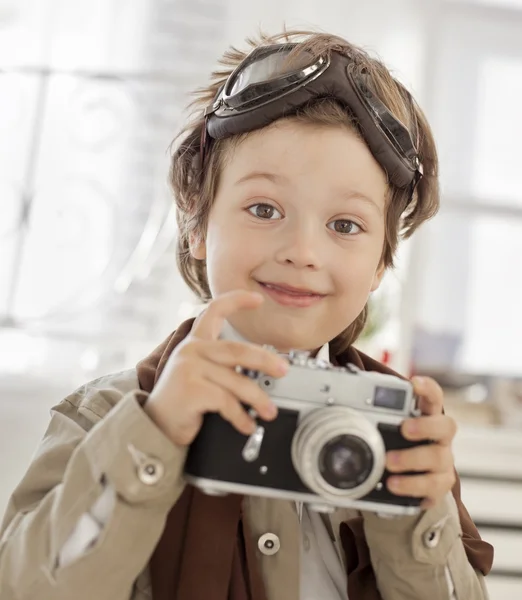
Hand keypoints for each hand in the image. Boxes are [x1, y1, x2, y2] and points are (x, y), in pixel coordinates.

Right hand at [143, 290, 288, 446]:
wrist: (154, 426)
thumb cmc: (183, 402)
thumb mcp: (202, 376)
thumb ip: (224, 367)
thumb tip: (265, 372)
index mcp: (195, 343)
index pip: (214, 311)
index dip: (236, 300)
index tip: (257, 298)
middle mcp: (191, 350)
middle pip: (237, 350)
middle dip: (265, 360)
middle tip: (283, 370)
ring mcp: (190, 368)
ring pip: (236, 381)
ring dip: (257, 398)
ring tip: (269, 411)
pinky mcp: (191, 388)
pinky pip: (226, 401)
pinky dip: (241, 417)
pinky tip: (247, 425)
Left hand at [385, 376, 456, 508]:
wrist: (409, 480)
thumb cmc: (396, 445)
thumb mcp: (387, 427)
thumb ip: (372, 414)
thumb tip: (336, 401)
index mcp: (427, 416)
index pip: (433, 397)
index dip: (427, 388)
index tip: (414, 384)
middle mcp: (439, 438)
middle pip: (446, 426)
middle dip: (425, 426)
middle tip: (404, 429)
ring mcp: (442, 462)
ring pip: (438, 458)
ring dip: (412, 459)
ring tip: (388, 463)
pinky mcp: (438, 486)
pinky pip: (432, 488)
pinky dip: (412, 487)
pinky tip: (394, 486)